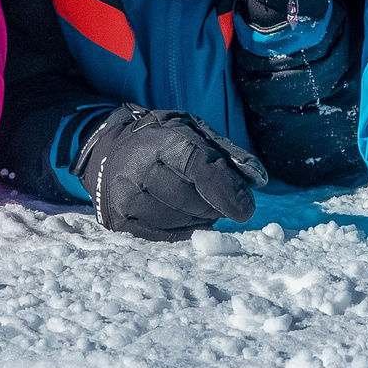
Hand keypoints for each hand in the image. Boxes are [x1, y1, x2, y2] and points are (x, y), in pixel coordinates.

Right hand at [77, 105, 267, 241]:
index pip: (196, 166)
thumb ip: (227, 154)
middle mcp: (137, 170)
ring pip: (178, 222)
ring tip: (199, 204)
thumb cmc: (162, 141)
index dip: (224, 189)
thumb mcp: (195, 131)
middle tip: (219, 198)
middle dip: (214, 205)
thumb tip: (257, 181)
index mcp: (160, 141)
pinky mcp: (119, 222)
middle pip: (189, 200)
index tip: (246, 209)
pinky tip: (184, 216)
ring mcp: (125, 199)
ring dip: (200, 219)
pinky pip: (163, 236)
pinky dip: (183, 230)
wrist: (110, 149)